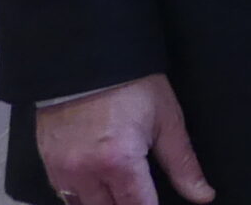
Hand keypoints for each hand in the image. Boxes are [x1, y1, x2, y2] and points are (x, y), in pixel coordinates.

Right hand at [35, 74, 213, 204]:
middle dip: (129, 204)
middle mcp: (85, 173)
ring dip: (106, 203)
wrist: (88, 58)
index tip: (158, 203)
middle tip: (142, 191)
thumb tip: (203, 196)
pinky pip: (65, 196)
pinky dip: (83, 196)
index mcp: (118, 162)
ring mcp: (62, 171)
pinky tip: (100, 185)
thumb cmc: (132, 85)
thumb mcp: (166, 120)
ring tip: (123, 187)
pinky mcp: (47, 164)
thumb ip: (183, 164)